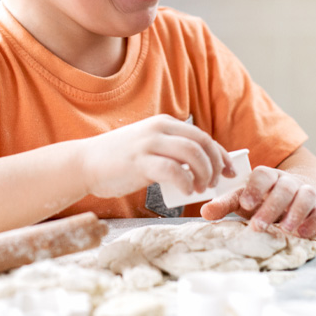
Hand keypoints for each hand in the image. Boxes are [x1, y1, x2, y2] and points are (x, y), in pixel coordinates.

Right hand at [78, 114, 234, 198]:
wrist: (85, 163)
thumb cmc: (118, 160)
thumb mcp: (148, 146)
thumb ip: (170, 150)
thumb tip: (200, 167)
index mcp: (164, 124)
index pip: (202, 136)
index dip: (220, 154)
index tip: (230, 171)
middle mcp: (158, 129)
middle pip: (202, 143)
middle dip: (216, 165)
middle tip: (218, 183)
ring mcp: (149, 144)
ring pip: (192, 154)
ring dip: (204, 174)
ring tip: (202, 189)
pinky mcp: (140, 161)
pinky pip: (174, 170)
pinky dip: (186, 182)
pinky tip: (187, 191)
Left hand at [201, 166, 315, 238]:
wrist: (297, 195)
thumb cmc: (264, 198)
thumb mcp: (244, 199)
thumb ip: (226, 204)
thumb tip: (205, 212)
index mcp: (269, 177)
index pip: (263, 175)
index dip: (255, 188)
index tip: (245, 204)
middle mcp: (289, 182)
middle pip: (285, 187)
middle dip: (272, 206)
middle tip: (258, 225)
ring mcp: (307, 194)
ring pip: (307, 196)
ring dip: (296, 212)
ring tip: (284, 230)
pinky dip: (315, 222)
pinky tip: (302, 233)